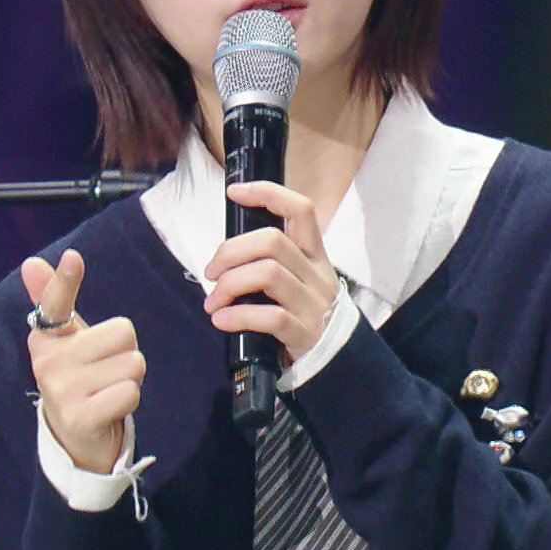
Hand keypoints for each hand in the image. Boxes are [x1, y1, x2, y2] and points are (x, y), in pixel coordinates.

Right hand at [24, 248, 145, 474]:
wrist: (74, 437)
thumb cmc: (79, 377)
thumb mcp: (69, 339)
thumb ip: (54, 299)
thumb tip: (31, 262)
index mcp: (45, 337)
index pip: (56, 302)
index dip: (65, 280)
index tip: (73, 258)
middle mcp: (48, 362)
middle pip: (124, 332)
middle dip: (126, 352)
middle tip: (105, 372)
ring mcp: (62, 391)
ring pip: (133, 363)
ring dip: (130, 378)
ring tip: (107, 390)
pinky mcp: (80, 417)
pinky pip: (130, 391)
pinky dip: (130, 399)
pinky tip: (109, 408)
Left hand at [203, 182, 340, 362]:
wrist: (339, 358)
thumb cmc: (308, 312)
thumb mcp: (301, 279)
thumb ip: (275, 260)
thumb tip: (228, 252)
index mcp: (315, 254)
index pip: (301, 210)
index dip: (267, 193)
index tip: (234, 192)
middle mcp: (316, 274)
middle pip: (272, 242)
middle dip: (231, 251)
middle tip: (211, 271)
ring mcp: (312, 304)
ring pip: (268, 274)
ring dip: (229, 285)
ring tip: (212, 301)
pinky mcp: (305, 333)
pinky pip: (270, 317)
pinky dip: (238, 316)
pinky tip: (222, 320)